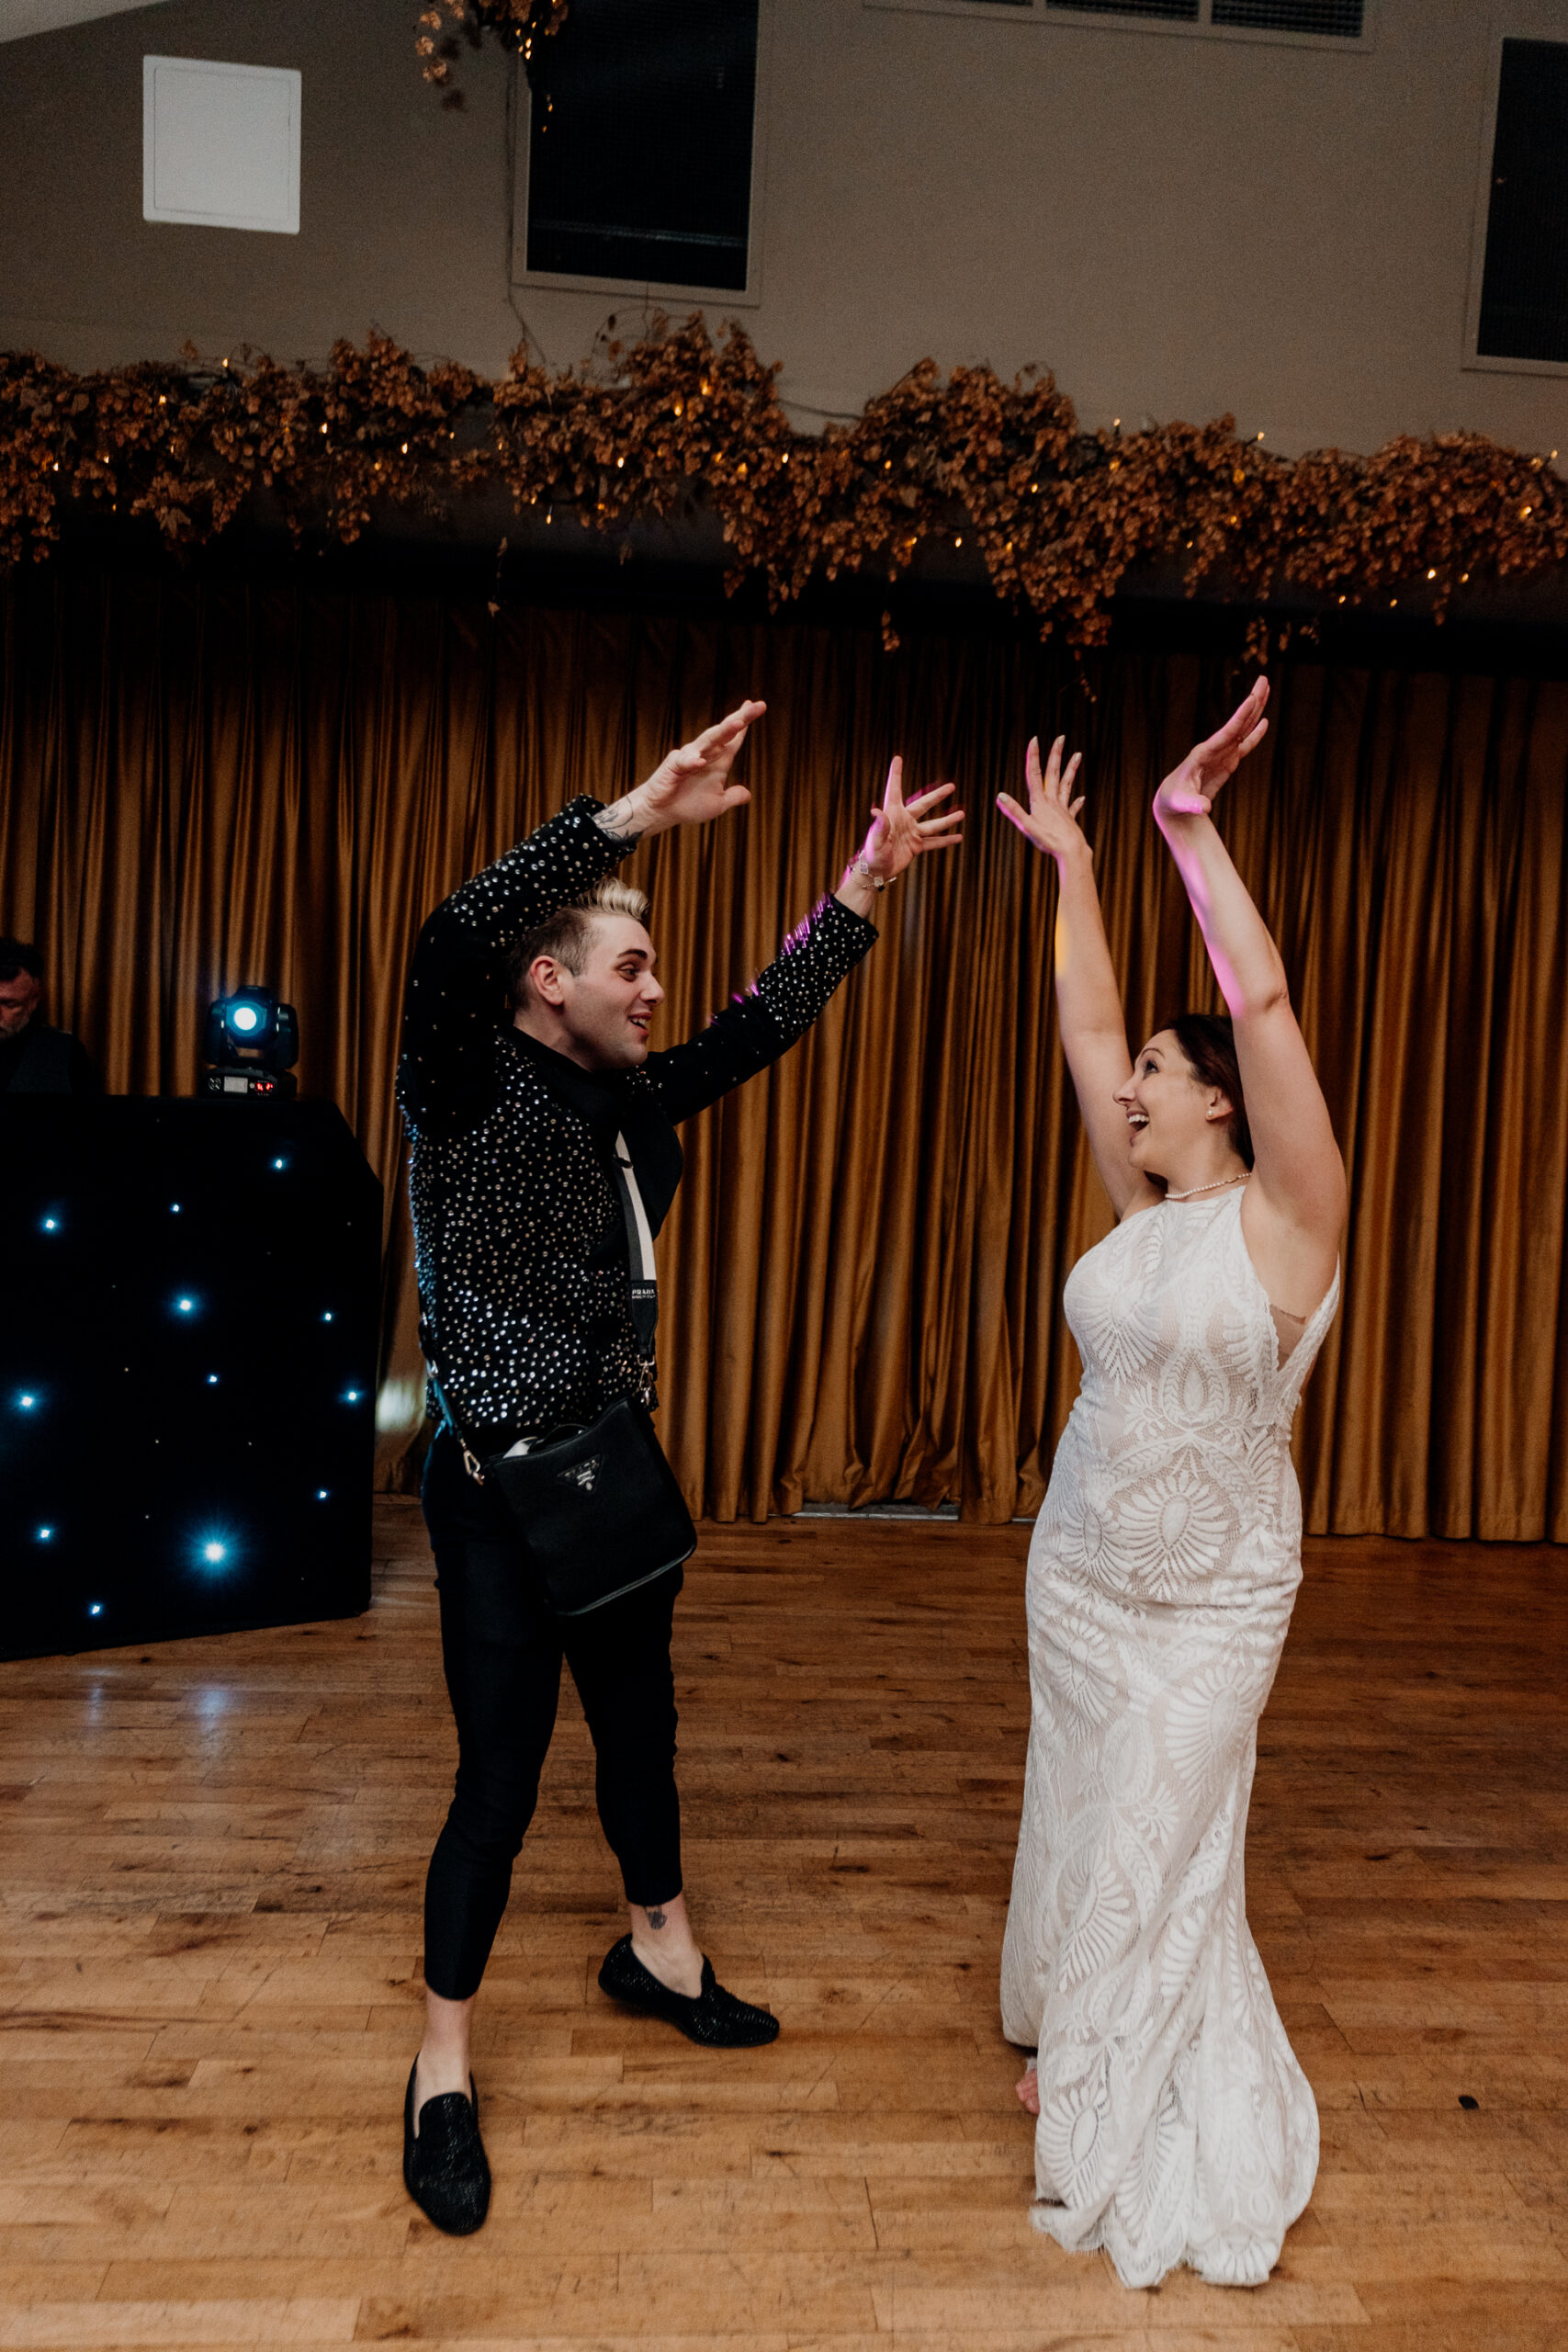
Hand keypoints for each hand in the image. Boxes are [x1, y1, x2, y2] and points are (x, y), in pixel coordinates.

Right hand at [609, 699, 766, 838]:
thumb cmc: (687, 805)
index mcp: (718, 761)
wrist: (661, 811)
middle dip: (741, 719)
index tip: (758, 706)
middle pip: (725, 732)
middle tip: (757, 705)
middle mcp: (705, 754)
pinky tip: (699, 762)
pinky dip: (691, 761)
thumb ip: (732, 797)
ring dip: (723, 731)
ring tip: (738, 723)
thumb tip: (748, 794)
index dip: (745, 723)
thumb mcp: (717, 804)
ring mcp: (689, 756)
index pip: (733, 739)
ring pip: (708, 740)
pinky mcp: (673, 765)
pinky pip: (684, 761)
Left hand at [855, 757, 962, 882]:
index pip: (895, 789)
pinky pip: (934, 843)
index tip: (898, 758)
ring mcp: (911, 833)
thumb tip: (876, 810)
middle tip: (951, 786)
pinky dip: (946, 841)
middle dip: (937, 796)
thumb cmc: (871, 855)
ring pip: (933, 824)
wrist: (875, 872)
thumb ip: (880, 825)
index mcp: (892, 814)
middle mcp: (904, 820)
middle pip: (923, 805)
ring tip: (962, 813)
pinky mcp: (916, 846)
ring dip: (947, 819)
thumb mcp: (876, 840)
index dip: (896, 774)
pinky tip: (958, 837)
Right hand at [996, 734, 1085, 863]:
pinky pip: (1072, 808)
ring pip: (1066, 784)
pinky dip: (1076, 802)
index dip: (1033, 756)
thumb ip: (1013, 811)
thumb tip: (1000, 795)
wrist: (1071, 850)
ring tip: (1077, 755)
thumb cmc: (1048, 840)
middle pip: (1053, 773)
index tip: (1034, 740)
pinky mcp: (1069, 819)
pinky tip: (1082, 798)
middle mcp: (1052, 801)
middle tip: (1060, 738)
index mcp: (1040, 801)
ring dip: (1071, 769)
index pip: (1034, 774)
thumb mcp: (1026, 826)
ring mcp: (1062, 809)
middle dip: (1055, 755)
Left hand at [1153, 678, 1268, 821]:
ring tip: (1265, 690)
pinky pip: (1244, 745)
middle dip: (1252, 702)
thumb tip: (1205, 809)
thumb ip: (1194, 803)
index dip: (1241, 716)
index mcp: (1204, 753)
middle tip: (1264, 680)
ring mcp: (1222, 753)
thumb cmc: (1176, 800)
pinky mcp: (1227, 761)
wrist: (1173, 801)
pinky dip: (1255, 735)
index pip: (1227, 731)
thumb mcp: (1184, 802)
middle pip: (1238, 722)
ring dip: (1255, 711)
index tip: (1252, 699)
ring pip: (1242, 728)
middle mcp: (1214, 748)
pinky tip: (1264, 722)